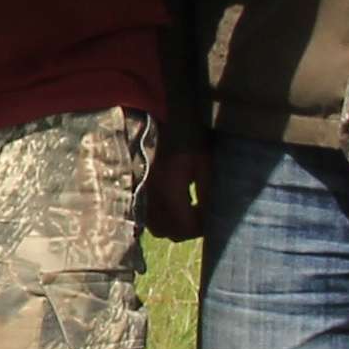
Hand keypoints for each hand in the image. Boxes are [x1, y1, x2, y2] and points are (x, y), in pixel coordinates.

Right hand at [140, 128, 206, 244]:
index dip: (200, 227)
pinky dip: (160, 215)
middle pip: (169, 232)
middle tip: (199, 213)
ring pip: (156, 226)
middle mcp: (150, 198)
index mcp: (169, 191)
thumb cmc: (185, 135)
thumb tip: (212, 215)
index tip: (210, 217)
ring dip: (172, 223)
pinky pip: (146, 215)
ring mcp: (140, 194)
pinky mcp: (135, 190)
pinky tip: (171, 201)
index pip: (185, 228)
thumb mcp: (203, 161)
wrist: (158, 116)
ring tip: (186, 208)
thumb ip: (207, 191)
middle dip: (186, 228)